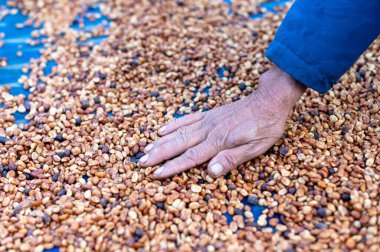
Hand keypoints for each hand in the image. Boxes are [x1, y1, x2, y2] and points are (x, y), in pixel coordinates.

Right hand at [139, 65, 305, 178]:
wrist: (269, 100)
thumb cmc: (265, 127)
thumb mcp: (255, 148)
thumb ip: (231, 159)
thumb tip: (210, 172)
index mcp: (219, 142)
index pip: (190, 157)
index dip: (172, 167)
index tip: (155, 174)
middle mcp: (209, 131)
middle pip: (178, 144)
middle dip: (159, 154)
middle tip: (140, 162)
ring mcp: (208, 121)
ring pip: (179, 132)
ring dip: (161, 141)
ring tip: (145, 148)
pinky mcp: (210, 115)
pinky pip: (188, 119)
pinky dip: (173, 124)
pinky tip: (162, 129)